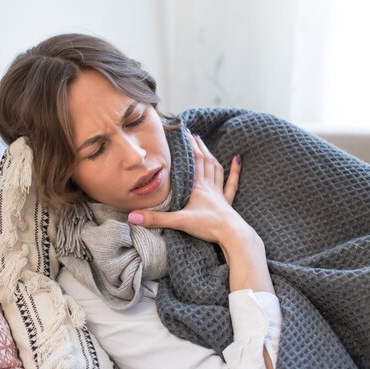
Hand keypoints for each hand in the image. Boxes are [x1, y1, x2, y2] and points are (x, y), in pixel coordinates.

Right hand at [128, 131, 243, 243]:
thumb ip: (156, 219)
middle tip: (194, 135)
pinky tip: (238, 159)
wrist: (231, 234)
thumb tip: (132, 217)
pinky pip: (231, 182)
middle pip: (205, 161)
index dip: (190, 146)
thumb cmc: (207, 225)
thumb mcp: (179, 221)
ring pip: (216, 169)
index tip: (185, 133)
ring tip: (207, 146)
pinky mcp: (227, 202)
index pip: (194, 161)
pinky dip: (235, 170)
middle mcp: (209, 186)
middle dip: (199, 146)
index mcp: (198, 187)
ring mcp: (220, 193)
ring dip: (211, 156)